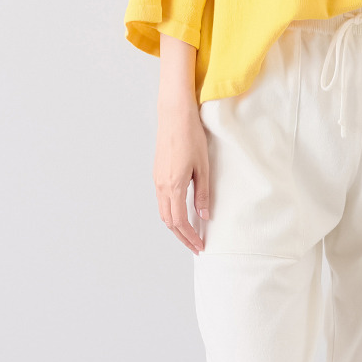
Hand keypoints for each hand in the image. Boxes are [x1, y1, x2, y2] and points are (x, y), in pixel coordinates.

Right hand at [154, 87, 209, 252]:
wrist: (174, 115)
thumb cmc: (191, 137)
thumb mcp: (203, 167)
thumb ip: (202, 194)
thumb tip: (204, 215)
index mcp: (173, 186)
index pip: (180, 221)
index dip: (190, 237)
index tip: (200, 246)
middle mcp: (161, 186)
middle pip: (169, 221)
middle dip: (182, 237)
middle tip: (195, 246)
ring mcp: (157, 180)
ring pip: (163, 212)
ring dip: (175, 226)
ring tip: (189, 234)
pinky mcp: (157, 174)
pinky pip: (162, 201)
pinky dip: (171, 213)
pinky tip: (181, 214)